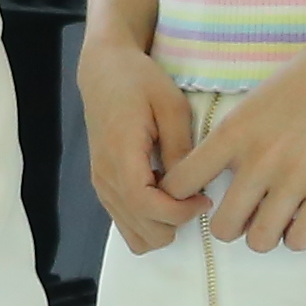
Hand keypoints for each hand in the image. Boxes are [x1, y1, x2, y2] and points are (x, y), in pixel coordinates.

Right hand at [74, 28, 198, 251]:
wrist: (104, 70)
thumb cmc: (139, 81)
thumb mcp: (171, 105)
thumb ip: (180, 148)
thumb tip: (192, 187)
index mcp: (121, 155)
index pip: (146, 206)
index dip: (179, 213)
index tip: (204, 199)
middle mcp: (106, 177)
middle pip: (142, 230)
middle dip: (176, 223)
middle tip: (197, 197)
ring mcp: (101, 185)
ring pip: (134, 235)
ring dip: (163, 226)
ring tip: (181, 197)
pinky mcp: (103, 186)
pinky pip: (126, 222)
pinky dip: (149, 221)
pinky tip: (163, 194)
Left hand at [164, 0, 305, 251]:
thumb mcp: (254, 103)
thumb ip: (233, 140)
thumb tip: (215, 178)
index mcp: (232, 133)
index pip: (180, 184)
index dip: (185, 198)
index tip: (202, 196)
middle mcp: (258, 160)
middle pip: (222, 228)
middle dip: (234, 225)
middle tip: (250, 212)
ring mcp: (295, 178)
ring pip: (260, 241)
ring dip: (267, 233)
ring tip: (280, 215)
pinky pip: (300, 241)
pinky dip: (299, 235)